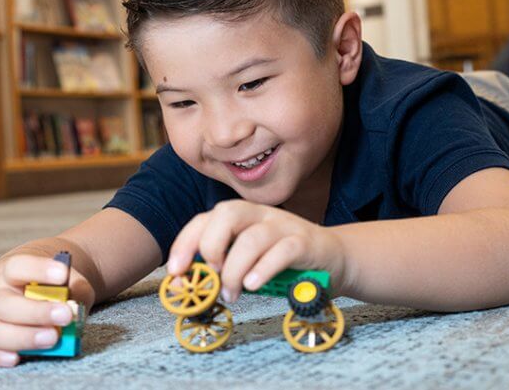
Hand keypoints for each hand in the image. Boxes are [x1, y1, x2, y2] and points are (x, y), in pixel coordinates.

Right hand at [0, 254, 92, 366]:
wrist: (16, 289)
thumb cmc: (45, 286)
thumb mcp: (62, 280)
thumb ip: (73, 290)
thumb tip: (75, 309)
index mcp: (9, 272)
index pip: (17, 267)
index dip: (38, 269)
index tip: (63, 274)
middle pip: (4, 304)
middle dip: (36, 312)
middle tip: (65, 316)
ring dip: (23, 337)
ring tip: (53, 338)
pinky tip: (16, 357)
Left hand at [166, 200, 346, 303]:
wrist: (332, 258)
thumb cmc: (282, 262)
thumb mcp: (245, 263)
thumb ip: (217, 269)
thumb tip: (181, 286)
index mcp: (240, 216)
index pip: (204, 219)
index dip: (184, 243)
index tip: (176, 272)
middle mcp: (259, 214)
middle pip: (226, 215)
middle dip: (210, 248)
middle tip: (212, 277)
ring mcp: (283, 226)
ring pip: (252, 238)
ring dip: (235, 270)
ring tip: (232, 294)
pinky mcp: (304, 242)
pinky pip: (281, 251)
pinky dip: (263, 270)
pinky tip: (253, 285)